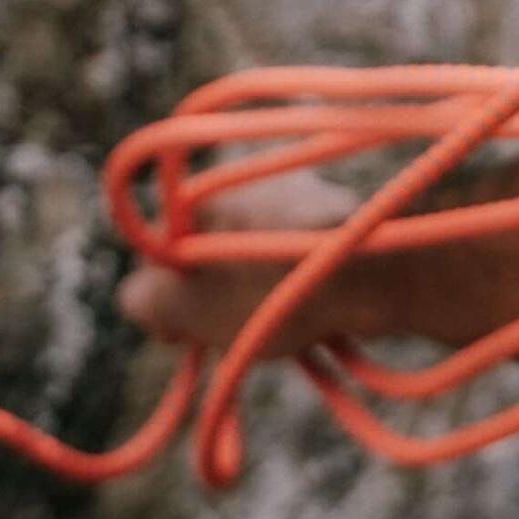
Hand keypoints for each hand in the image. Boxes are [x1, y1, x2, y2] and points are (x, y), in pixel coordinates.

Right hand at [116, 161, 414, 357]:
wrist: (378, 269)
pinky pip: (303, 258)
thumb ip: (145, 300)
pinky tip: (317, 317)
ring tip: (284, 330)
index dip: (166, 299)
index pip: (163, 251)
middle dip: (219, 302)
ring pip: (260, 259)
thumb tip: (139, 296)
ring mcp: (300, 192)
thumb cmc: (272, 288)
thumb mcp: (187, 307)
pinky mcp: (343, 212)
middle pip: (214, 255)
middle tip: (235, 337)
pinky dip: (303, 287)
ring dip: (263, 297)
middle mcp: (249, 180)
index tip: (181, 336)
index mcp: (202, 194)